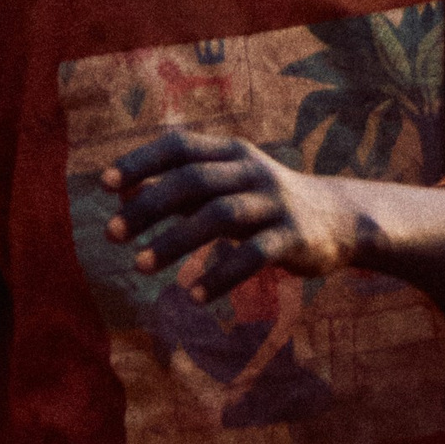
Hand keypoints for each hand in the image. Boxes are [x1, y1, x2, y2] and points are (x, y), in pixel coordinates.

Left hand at [101, 126, 365, 301]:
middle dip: (148, 206)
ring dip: (175, 242)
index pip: (179, 146)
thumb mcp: (226, 187)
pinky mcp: (293, 237)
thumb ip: (179, 189)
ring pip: (219, 216)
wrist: (340, 219)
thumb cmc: (266, 202)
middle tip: (112, 235)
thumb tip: (123, 194)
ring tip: (140, 267)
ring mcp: (275, 203)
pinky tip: (194, 296)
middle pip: (193, 181)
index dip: (141, 161)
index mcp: (232, 153)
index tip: (104, 184)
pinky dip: (221, 276)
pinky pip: (253, 255)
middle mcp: (252, 171)